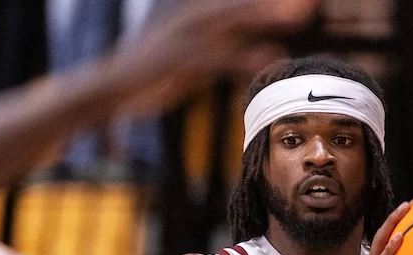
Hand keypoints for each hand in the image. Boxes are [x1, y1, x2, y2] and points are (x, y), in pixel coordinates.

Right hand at [108, 0, 315, 115]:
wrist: (109, 88)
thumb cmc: (149, 75)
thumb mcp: (189, 59)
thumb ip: (219, 51)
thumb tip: (254, 53)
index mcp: (194, 15)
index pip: (238, 4)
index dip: (266, 2)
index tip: (302, 1)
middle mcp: (192, 19)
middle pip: (242, 4)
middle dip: (274, 1)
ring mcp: (185, 37)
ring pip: (235, 21)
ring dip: (268, 14)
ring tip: (302, 12)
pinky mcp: (180, 61)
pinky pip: (221, 57)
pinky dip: (248, 56)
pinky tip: (273, 57)